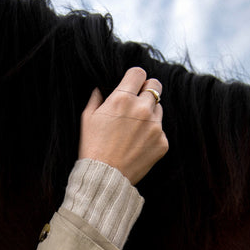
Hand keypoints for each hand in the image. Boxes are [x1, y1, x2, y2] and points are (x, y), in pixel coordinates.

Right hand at [79, 67, 167, 184]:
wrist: (105, 176)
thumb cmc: (92, 146)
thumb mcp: (87, 118)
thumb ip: (97, 97)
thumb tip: (101, 88)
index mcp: (122, 99)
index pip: (139, 72)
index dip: (135, 77)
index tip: (132, 84)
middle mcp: (142, 109)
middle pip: (155, 85)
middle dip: (147, 90)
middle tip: (138, 102)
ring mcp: (155, 127)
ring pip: (159, 108)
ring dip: (150, 113)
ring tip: (134, 129)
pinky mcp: (162, 142)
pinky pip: (160, 131)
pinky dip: (152, 135)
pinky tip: (137, 144)